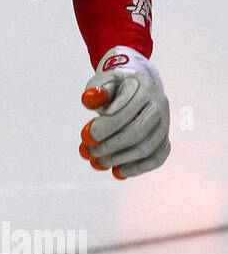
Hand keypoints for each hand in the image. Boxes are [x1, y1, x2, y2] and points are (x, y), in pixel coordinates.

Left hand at [79, 47, 169, 178]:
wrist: (136, 90)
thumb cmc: (115, 88)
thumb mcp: (104, 82)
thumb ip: (97, 90)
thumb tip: (90, 100)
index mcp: (143, 88)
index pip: (126, 110)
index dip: (106, 126)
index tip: (87, 136)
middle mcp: (159, 106)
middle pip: (136, 131)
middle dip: (110, 145)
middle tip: (90, 152)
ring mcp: (165, 125)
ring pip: (146, 148)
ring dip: (120, 159)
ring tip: (99, 162)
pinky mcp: (165, 140)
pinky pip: (157, 158)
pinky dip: (138, 168)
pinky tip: (120, 171)